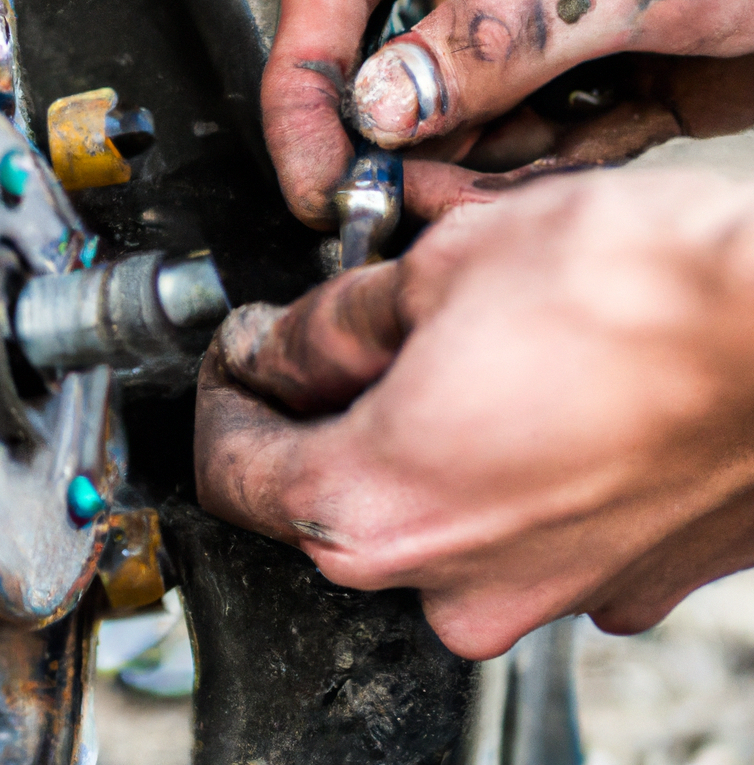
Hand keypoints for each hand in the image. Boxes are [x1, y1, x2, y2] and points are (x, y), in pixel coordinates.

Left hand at [194, 169, 753, 658]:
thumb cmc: (640, 289)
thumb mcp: (439, 268)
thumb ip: (326, 325)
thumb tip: (274, 346)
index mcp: (377, 506)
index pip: (233, 469)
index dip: (222, 399)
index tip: (239, 356)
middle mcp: (450, 581)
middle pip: (323, 499)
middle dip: (314, 416)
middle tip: (333, 339)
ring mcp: (536, 593)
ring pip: (421, 514)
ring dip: (407, 438)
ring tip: (444, 352)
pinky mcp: (607, 580)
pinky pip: (508, 528)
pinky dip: (489, 469)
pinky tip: (520, 398)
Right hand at [265, 0, 753, 226]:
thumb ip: (507, 37)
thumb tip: (385, 103)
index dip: (309, 71)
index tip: (312, 160)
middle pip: (375, 49)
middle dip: (396, 136)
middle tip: (396, 199)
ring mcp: (506, 3)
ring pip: (432, 108)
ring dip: (470, 161)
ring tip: (535, 163)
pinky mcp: (539, 65)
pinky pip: (492, 133)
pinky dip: (525, 164)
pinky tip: (591, 137)